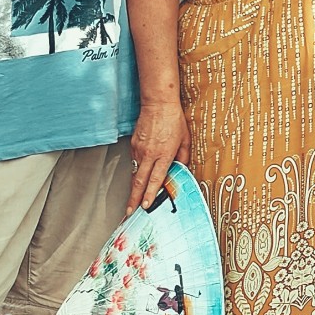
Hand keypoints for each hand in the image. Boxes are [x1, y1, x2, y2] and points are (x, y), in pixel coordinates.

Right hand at [128, 96, 189, 210]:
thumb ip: (183, 157)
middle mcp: (149, 154)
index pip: (155, 178)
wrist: (158, 103)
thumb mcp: (185, 139)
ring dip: (133, 188)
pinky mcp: (133, 145)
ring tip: (132, 202)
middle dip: (134, 198)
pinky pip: (134, 162)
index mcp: (164, 154)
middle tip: (130, 211)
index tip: (146, 206)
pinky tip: (137, 180)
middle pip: (139, 181)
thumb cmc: (173, 120)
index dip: (150, 194)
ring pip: (135, 173)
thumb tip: (181, 169)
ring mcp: (139, 150)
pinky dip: (135, 173)